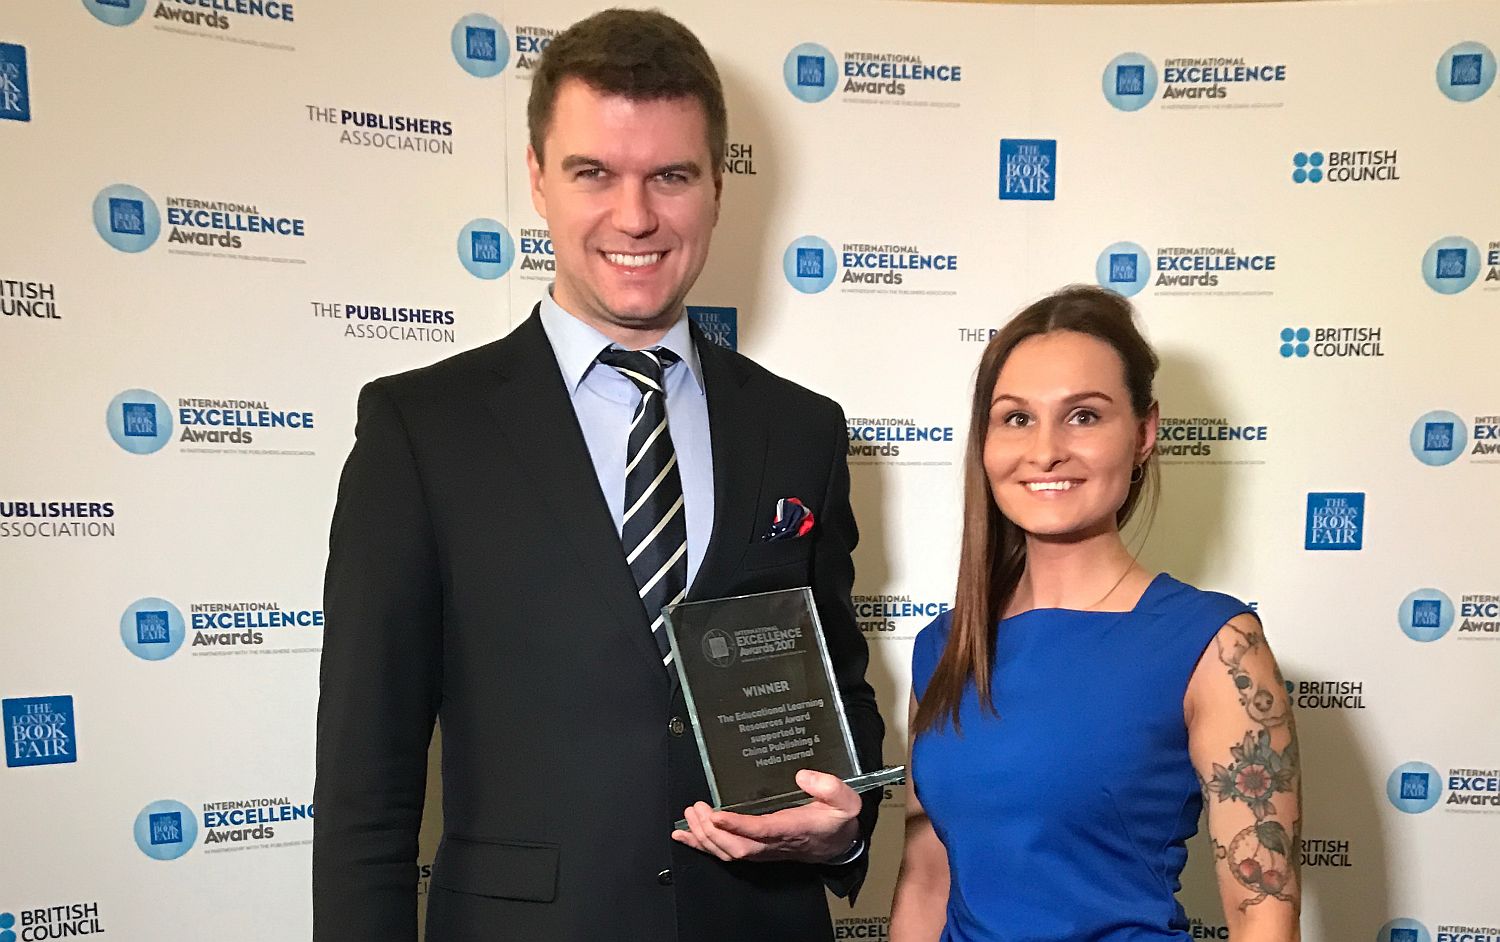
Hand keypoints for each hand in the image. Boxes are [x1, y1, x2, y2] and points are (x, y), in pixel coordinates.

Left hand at [672, 769, 861, 863]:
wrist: (838, 843)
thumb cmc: (836, 820)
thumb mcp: (845, 801)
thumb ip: (830, 787)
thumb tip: (804, 775)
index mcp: (792, 828)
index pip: (761, 831)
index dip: (738, 825)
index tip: (717, 814)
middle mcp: (772, 843)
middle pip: (736, 846)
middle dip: (711, 831)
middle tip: (696, 808)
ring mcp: (762, 850)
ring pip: (727, 852)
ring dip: (704, 837)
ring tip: (689, 815)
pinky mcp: (755, 850)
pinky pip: (725, 852)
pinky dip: (701, 845)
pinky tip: (684, 835)